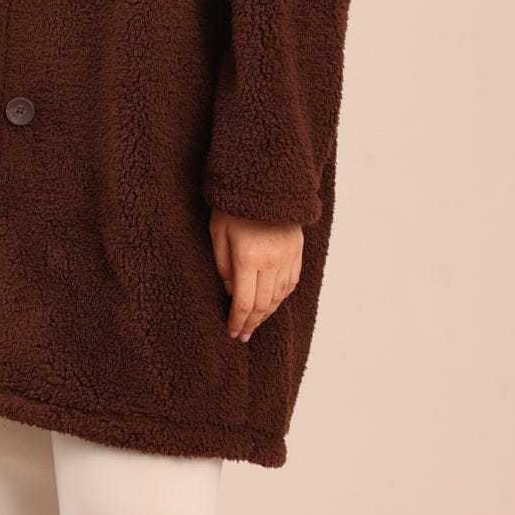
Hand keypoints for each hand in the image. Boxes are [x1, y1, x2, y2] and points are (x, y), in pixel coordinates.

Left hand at [209, 208, 302, 341]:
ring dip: (267, 313)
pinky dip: (281, 297)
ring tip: (255, 323)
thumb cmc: (233, 205)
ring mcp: (288, 256)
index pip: (244, 303)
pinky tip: (273, 303)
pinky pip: (291, 282)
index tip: (232, 333)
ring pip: (279, 296)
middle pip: (263, 305)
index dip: (237, 322)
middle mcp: (271, 261)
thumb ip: (222, 265)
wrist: (265, 180)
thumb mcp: (217, 232)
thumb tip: (229, 292)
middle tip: (243, 335)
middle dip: (252, 323)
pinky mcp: (297, 250)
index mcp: (248, 258)